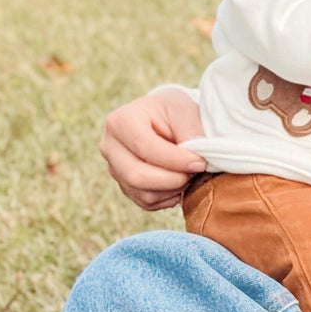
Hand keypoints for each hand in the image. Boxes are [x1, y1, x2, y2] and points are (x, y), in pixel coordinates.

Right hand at [99, 87, 205, 209]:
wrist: (162, 118)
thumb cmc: (172, 110)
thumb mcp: (183, 109)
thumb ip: (190, 130)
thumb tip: (197, 159)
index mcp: (120, 121)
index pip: (145, 147)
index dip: (175, 160)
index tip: (200, 162)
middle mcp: (110, 147)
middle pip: (137, 176)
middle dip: (173, 179)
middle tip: (196, 171)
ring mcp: (114, 169)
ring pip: (143, 194)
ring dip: (173, 189)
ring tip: (190, 173)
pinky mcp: (124, 186)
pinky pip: (147, 203)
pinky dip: (169, 197)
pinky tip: (180, 181)